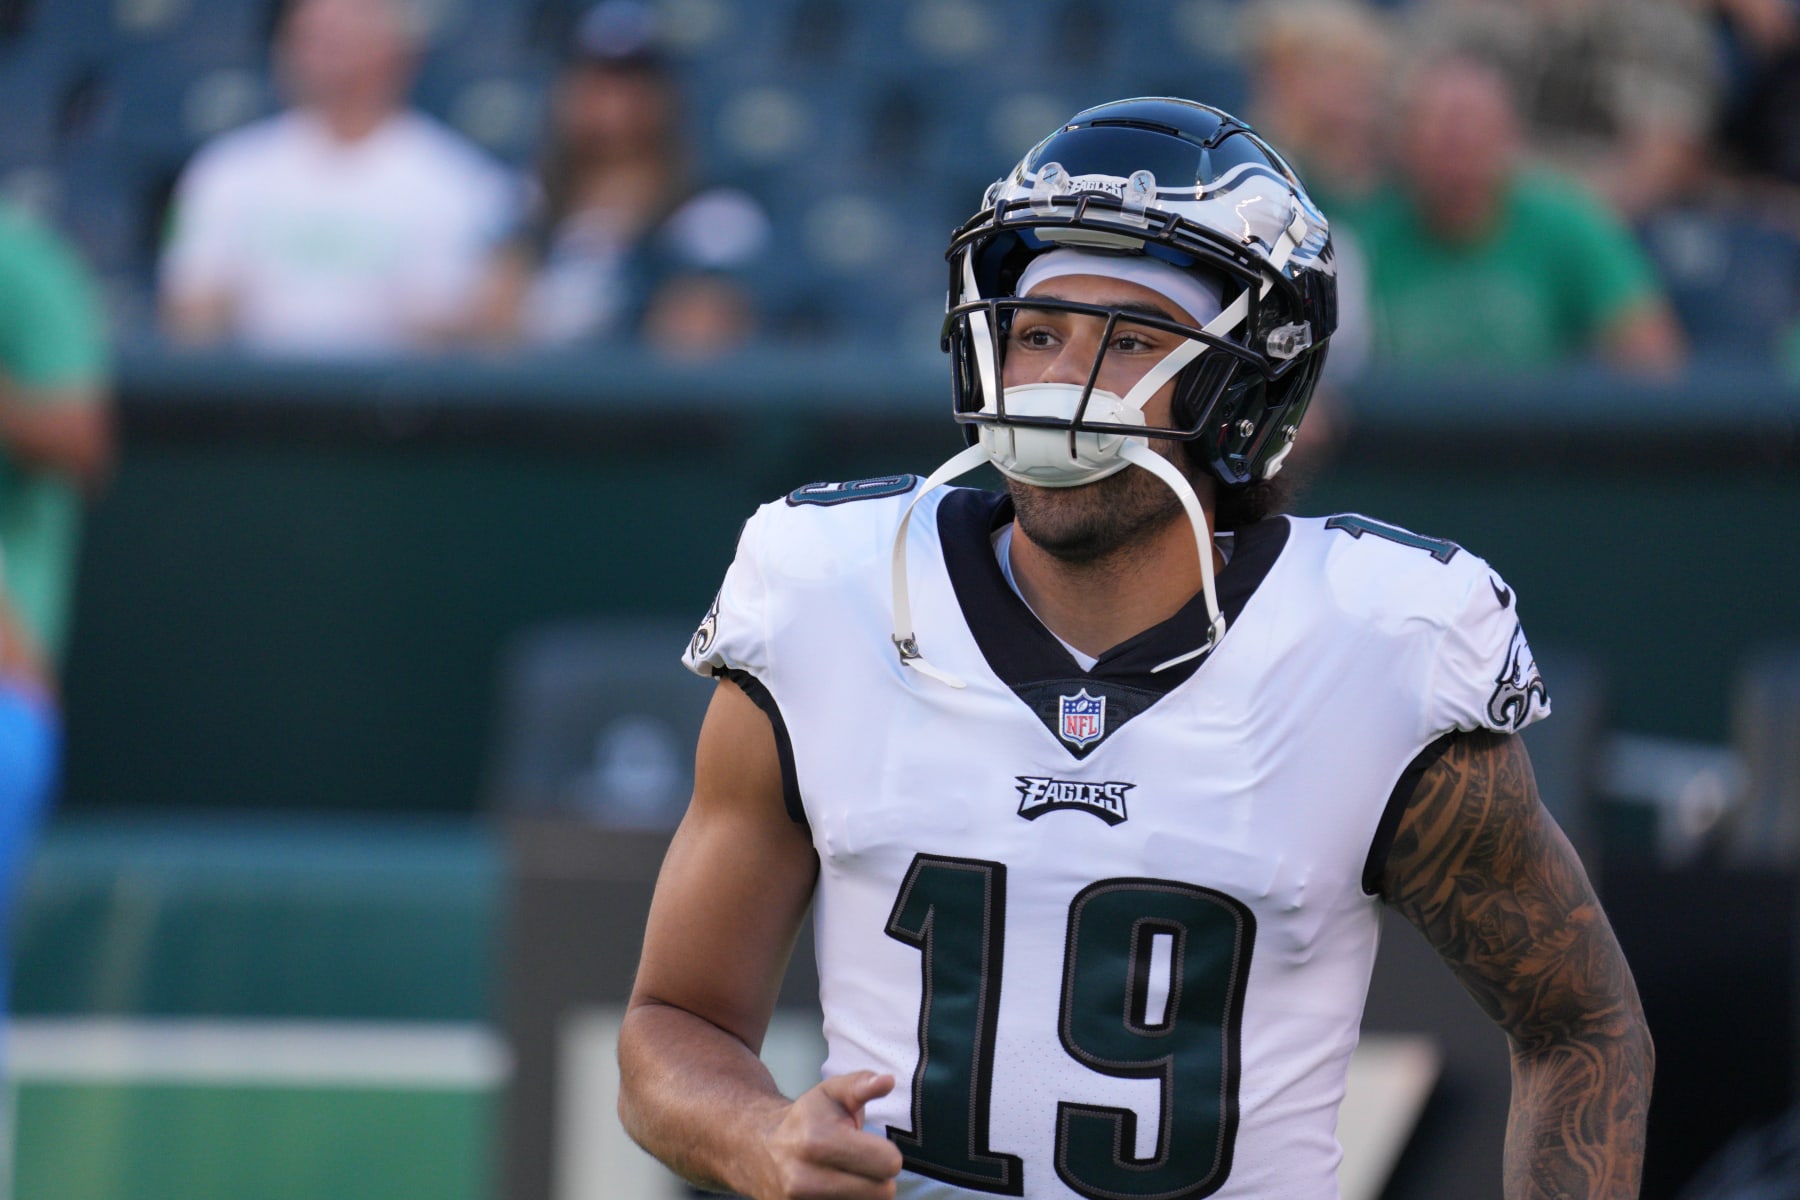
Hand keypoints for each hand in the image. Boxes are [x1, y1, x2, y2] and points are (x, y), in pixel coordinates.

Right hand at [757, 1070, 903, 1198]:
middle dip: (878, 1178)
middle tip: (860, 1163)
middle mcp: (803, 1179)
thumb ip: (862, 1084)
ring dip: (862, 1194)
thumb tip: (887, 1081)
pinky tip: (834, 1190)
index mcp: (817, 1141)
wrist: (759, 1148)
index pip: (887, 1164)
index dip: (887, 1154)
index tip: (872, 1146)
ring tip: (844, 1176)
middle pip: (882, 1194)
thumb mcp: (831, 1092)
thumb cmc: (807, 1118)